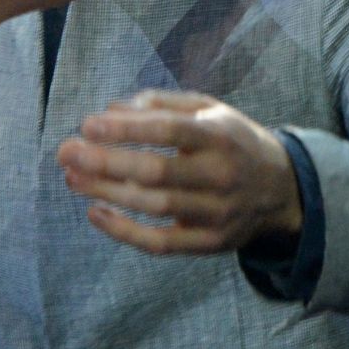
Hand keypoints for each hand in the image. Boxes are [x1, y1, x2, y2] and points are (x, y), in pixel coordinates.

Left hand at [57, 90, 302, 255]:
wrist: (282, 189)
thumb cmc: (232, 141)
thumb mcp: (209, 110)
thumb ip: (161, 105)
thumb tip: (110, 108)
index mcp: (220, 137)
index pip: (169, 131)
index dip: (127, 129)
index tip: (88, 124)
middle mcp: (221, 176)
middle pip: (157, 171)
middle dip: (106, 162)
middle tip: (66, 152)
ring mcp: (217, 213)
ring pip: (154, 207)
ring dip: (107, 192)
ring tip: (71, 177)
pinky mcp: (210, 243)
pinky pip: (161, 243)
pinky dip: (125, 232)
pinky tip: (95, 213)